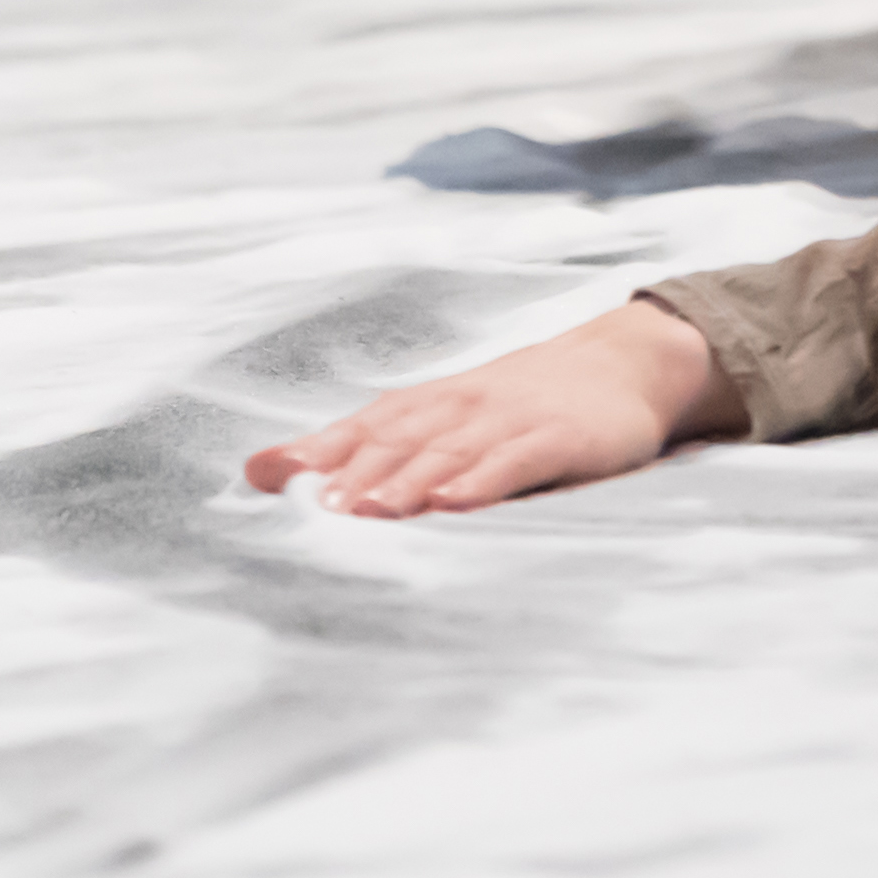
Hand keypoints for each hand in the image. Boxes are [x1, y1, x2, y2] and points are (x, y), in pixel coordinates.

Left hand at [242, 296, 752, 517]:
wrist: (619, 364)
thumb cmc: (516, 403)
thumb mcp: (440, 414)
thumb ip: (358, 444)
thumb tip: (257, 469)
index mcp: (429, 404)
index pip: (362, 425)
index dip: (318, 451)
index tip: (268, 476)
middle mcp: (461, 407)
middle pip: (399, 439)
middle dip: (357, 473)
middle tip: (321, 512)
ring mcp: (510, 421)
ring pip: (451, 451)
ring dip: (410, 480)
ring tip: (375, 512)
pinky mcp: (558, 439)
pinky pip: (516, 461)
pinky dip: (485, 481)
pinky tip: (458, 502)